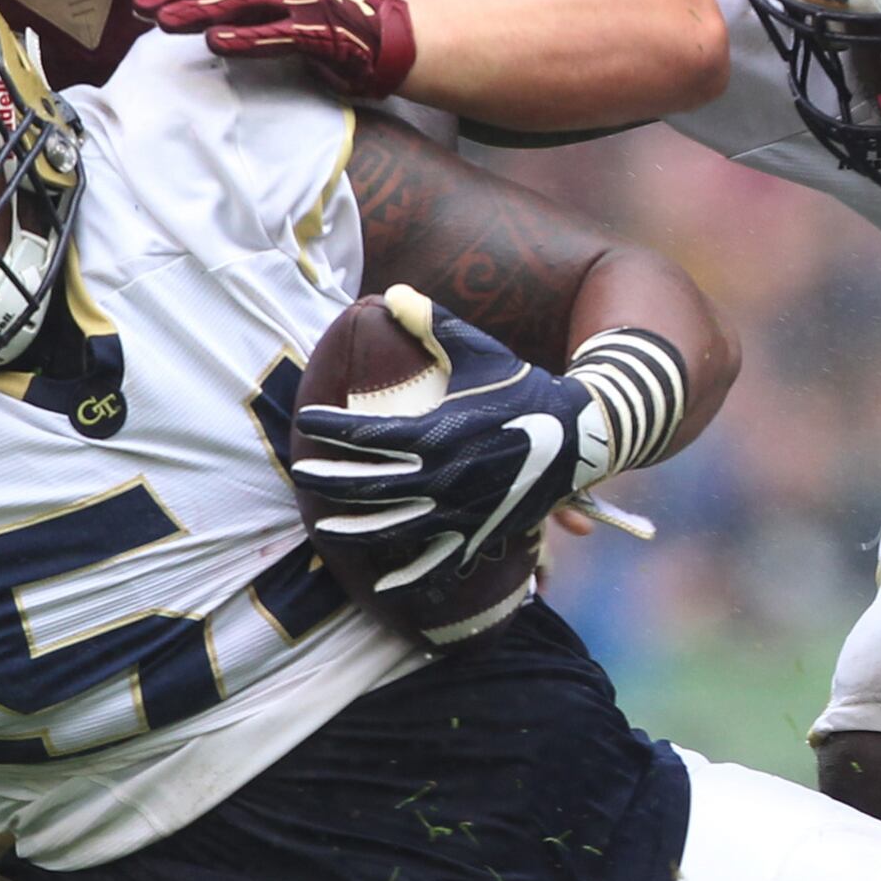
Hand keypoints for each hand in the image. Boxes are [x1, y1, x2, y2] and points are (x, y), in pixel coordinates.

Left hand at [129, 0, 416, 98]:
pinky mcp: (321, 33)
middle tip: (139, 3)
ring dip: (200, 10)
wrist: (384, 36)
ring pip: (243, 0)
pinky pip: (278, 34)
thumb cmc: (321, 17)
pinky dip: (245, 38)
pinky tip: (215, 44)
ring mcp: (304, 0)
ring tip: (164, 23)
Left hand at [292, 294, 586, 593]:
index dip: (329, 428)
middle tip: (298, 474)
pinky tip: (381, 588)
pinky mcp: (480, 532)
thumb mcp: (480, 353)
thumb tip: (394, 292)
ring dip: (355, 531)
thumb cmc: (525, 388)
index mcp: (436, 431)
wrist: (582, 436)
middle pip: (368, 485)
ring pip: (394, 528)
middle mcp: (442, 476)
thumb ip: (434, 324)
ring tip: (325, 531)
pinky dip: (409, 577)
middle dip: (327, 480)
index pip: (366, 434)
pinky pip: (438, 562)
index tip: (305, 421)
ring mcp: (459, 509)